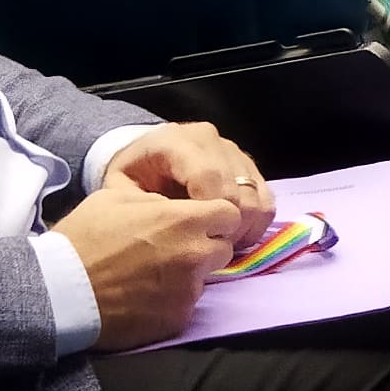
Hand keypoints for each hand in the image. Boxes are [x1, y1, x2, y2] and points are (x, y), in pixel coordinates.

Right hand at [59, 181, 241, 348]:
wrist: (60, 291)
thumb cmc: (83, 239)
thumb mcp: (117, 199)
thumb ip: (158, 201)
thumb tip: (174, 209)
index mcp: (184, 220)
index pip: (230, 215)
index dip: (215, 218)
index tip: (197, 223)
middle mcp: (195, 255)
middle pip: (222, 248)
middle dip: (205, 247)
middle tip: (173, 250)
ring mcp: (189, 290)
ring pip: (204, 279)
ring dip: (187, 276)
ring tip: (151, 276)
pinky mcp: (177, 319)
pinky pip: (186, 306)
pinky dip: (171, 302)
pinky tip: (144, 298)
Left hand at [103, 122, 272, 230]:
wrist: (144, 159)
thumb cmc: (133, 180)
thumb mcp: (122, 192)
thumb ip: (145, 207)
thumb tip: (177, 230)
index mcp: (176, 141)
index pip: (210, 177)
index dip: (210, 215)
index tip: (197, 241)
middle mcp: (211, 139)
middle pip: (239, 192)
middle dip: (227, 228)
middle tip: (208, 251)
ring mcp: (234, 150)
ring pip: (257, 198)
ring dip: (243, 228)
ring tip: (219, 243)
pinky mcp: (249, 165)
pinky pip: (267, 200)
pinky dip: (255, 223)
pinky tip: (234, 234)